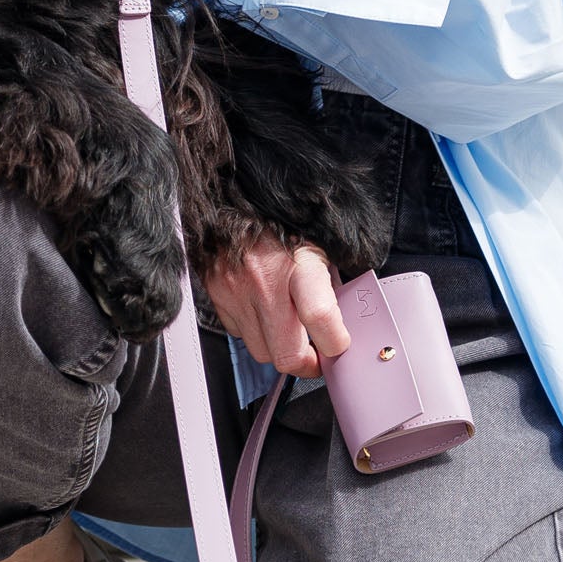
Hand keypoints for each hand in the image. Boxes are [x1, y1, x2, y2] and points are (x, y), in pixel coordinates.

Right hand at [203, 229, 349, 378]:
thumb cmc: (283, 220)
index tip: (340, 344)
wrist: (233, 197)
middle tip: (319, 355)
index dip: (336, 343)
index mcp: (299, 264)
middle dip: (308, 364)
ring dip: (280, 349)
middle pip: (287, 355)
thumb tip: (344, 320)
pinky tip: (266, 312)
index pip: (320, 319)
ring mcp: (236, 292)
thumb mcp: (320, 246)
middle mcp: (264, 283)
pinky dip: (257, 331)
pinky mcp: (218, 296)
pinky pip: (241, 334)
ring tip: (292, 332)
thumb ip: (331, 284)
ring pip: (262, 352)